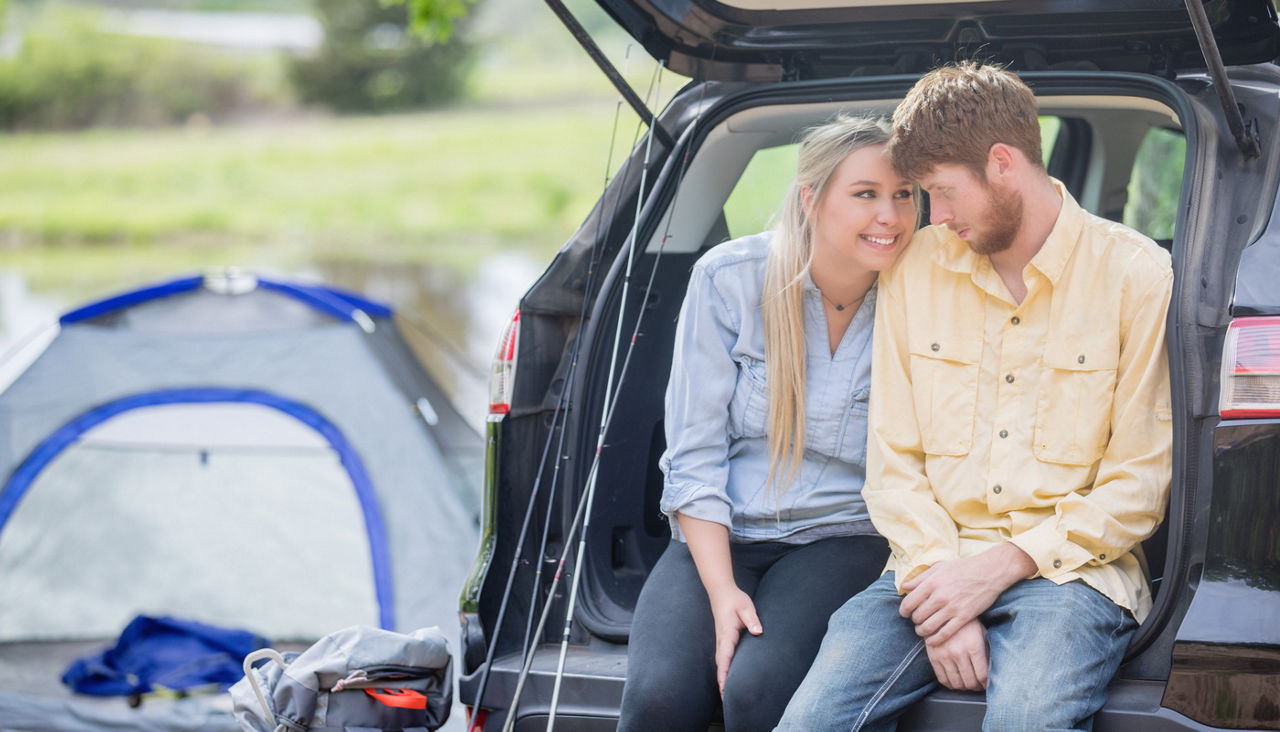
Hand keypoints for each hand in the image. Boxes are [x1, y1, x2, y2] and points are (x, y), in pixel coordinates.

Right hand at [708, 586, 761, 694]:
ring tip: (725, 694)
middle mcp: (722, 640)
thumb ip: (752, 619)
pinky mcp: (724, 639)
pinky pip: (723, 658)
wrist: (721, 591)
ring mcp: (721, 640)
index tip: (724, 688)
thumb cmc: (734, 599)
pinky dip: (724, 669)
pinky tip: (729, 677)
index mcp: (727, 634)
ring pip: (721, 662)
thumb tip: (758, 632)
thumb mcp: (746, 607)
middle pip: (721, 665)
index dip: (724, 674)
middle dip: (722, 682)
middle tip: (725, 699)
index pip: (725, 658)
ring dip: (722, 677)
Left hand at [900, 544, 1033, 645]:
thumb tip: (904, 586)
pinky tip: (932, 639)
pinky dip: (935, 639)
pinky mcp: (964, 618)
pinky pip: (945, 633)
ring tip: (922, 630)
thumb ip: (920, 577)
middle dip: (914, 621)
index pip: (909, 602)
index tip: (905, 613)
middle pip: (918, 616)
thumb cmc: (963, 568)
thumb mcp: (939, 567)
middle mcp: (940, 597)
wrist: (989, 572)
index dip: (904, 611)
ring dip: (922, 631)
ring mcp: (952, 608)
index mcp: (931, 583)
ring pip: (928, 627)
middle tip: (916, 621)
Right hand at [925, 618, 987, 690]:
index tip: (987, 683)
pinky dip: (950, 684)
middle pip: (970, 682)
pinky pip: (942, 678)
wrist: (942, 610)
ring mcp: (944, 655)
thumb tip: (993, 670)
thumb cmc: (966, 622)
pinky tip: (955, 681)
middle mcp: (958, 652)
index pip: (983, 675)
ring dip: (964, 687)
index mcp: (973, 645)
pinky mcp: (933, 656)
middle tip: (978, 684)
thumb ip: (987, 650)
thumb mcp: (982, 632)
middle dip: (976, 686)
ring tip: (967, 683)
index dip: (987, 683)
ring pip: (956, 683)